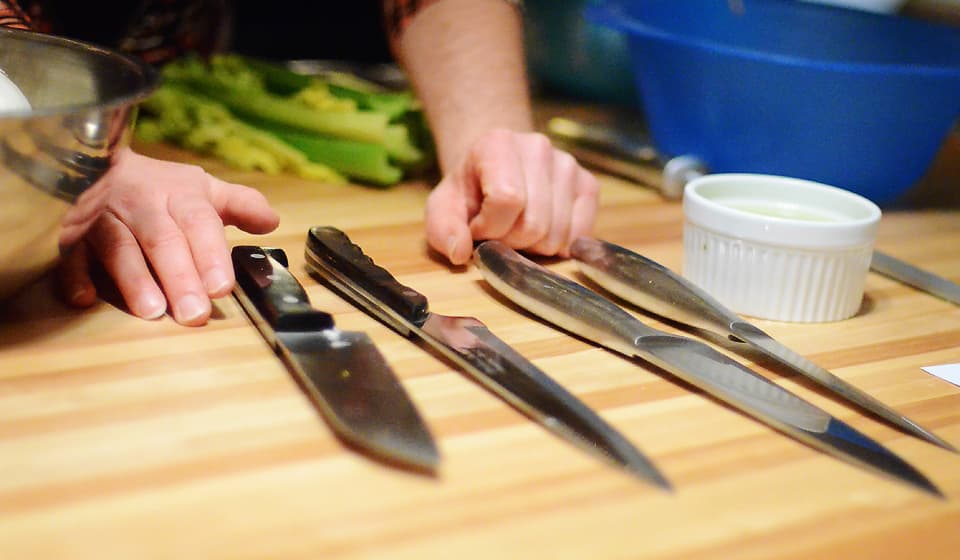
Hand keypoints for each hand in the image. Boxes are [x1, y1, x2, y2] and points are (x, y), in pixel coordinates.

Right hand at [57, 148, 279, 325]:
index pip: (199, 223)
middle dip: (179, 277)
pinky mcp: (71, 232)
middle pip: (162, 240)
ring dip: (133, 279)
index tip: (222, 286)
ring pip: (118, 246)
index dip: (210, 254)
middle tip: (194, 313)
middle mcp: (142, 204)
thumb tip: (271, 221)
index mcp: (180, 195)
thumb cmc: (160, 187)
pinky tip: (84, 298)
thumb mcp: (204, 190)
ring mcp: (104, 217)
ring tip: (152, 311)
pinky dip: (75, 275)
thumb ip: (240, 205)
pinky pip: (70, 252)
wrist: (98, 161)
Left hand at [424, 129, 599, 264]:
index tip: (478, 227)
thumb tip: (460, 253)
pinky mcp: (588, 184)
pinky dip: (560, 245)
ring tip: (518, 228)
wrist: (496, 168)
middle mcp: (538, 147)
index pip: (507, 200)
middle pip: (534, 224)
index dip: (490, 228)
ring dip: (534, 246)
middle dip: (511, 242)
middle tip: (499, 232)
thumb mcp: (442, 208)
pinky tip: (542, 231)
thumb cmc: (469, 191)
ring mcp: (568, 165)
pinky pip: (580, 235)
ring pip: (557, 235)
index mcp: (497, 143)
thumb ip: (442, 230)